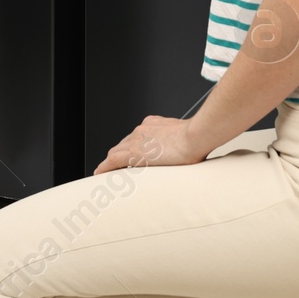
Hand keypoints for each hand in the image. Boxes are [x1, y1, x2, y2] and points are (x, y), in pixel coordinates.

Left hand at [92, 115, 209, 174]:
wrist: (196, 135)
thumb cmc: (198, 137)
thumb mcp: (188, 136)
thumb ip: (182, 142)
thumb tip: (191, 152)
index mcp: (155, 124)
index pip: (137, 137)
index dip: (131, 146)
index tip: (132, 154)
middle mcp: (143, 129)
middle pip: (124, 143)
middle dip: (119, 154)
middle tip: (116, 167)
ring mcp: (137, 139)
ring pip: (117, 151)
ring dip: (112, 161)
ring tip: (107, 172)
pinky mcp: (134, 152)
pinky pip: (113, 160)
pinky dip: (105, 167)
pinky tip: (99, 173)